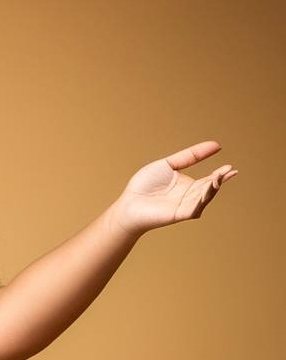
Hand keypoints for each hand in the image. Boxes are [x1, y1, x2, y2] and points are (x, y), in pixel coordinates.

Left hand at [112, 140, 236, 236]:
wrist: (128, 203)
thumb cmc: (144, 185)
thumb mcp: (169, 164)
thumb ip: (190, 156)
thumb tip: (216, 145)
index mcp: (188, 185)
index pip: (210, 179)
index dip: (221, 174)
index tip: (230, 167)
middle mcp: (189, 196)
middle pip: (210, 188)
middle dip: (220, 179)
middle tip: (228, 170)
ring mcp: (185, 206)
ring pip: (205, 198)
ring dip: (213, 189)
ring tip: (218, 177)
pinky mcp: (178, 215)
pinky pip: (195, 209)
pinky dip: (203, 200)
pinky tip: (208, 189)